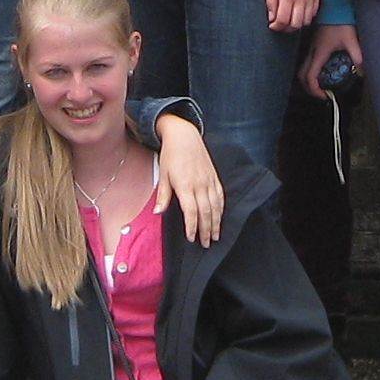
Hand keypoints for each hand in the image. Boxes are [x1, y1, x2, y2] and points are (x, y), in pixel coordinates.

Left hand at [152, 115, 224, 240]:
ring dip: (216, 223)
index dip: (192, 226)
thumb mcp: (163, 174)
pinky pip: (220, 196)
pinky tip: (220, 218)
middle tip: (205, 244)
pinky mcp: (214, 176)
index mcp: (185, 185)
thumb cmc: (170, 155)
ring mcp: (209, 180)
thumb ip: (163, 195)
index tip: (191, 238)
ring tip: (215, 236)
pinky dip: (221, 209)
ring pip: (216, 206)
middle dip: (206, 230)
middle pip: (205, 212)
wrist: (184, 136)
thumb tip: (158, 212)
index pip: (191, 211)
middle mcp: (199, 184)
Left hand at [265, 0, 321, 31]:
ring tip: (290, 19)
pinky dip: (306, 17)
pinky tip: (299, 12)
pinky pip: (313, 13)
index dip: (276, 26)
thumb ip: (271, 0)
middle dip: (286, 28)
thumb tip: (271, 17)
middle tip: (280, 24)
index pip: (283, 20)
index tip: (272, 25)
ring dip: (297, 24)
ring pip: (306, 21)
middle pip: (295, 25)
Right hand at [300, 22, 360, 94]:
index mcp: (319, 53)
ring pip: (302, 69)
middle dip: (309, 88)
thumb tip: (361, 72)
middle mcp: (312, 52)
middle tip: (322, 94)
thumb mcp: (351, 40)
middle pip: (301, 76)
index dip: (315, 90)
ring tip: (322, 86)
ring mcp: (311, 48)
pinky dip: (312, 72)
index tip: (325, 96)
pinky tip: (323, 72)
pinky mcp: (313, 45)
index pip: (310, 77)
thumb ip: (357, 56)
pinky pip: (307, 62)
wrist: (334, 8)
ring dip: (309, 80)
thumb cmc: (341, 22)